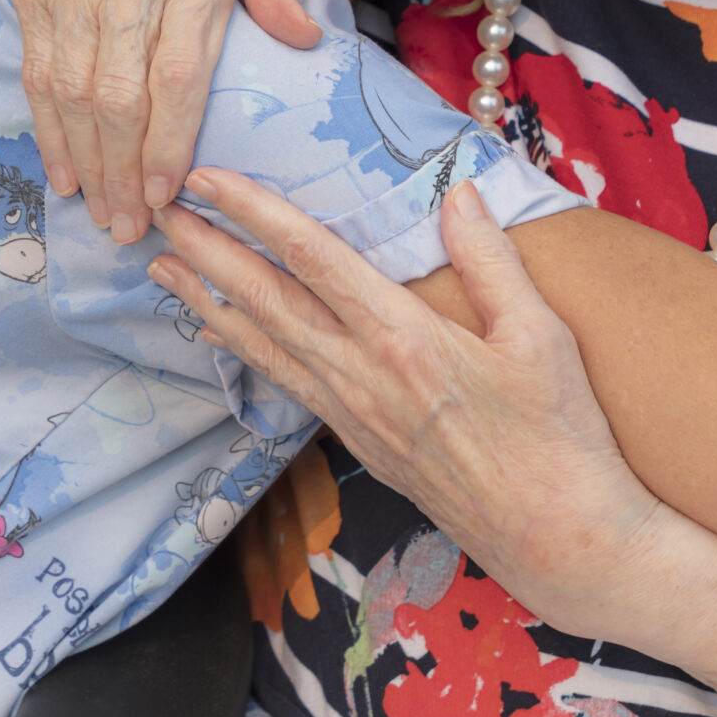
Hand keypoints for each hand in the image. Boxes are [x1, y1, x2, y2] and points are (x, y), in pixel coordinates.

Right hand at [0, 0, 322, 241]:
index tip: (167, 194)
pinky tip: (62, 167)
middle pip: (119, 96)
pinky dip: (48, 127)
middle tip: (129, 229)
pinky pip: (38, 69)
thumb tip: (308, 43)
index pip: (177, 74)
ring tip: (98, 212)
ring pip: (73, 91)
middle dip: (122, 172)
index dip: (169, 141)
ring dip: (85, 161)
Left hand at [149, 172, 659, 639]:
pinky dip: (245, 350)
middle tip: (156, 209)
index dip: (253, 212)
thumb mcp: (542, 337)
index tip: (207, 177)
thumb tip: (458, 191)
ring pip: (264, 346)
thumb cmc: (560, 436)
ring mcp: (354, 415)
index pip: (312, 259)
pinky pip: (285, 383)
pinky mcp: (357, 443)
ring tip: (160, 266)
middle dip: (207, 250)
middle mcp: (363, 376)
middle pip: (266, 301)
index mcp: (406, 339)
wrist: (557, 539)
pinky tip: (224, 333)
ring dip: (207, 301)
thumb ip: (493, 260)